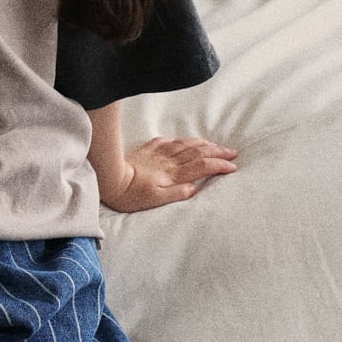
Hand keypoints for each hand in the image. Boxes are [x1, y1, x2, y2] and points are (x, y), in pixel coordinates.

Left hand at [102, 136, 236, 211]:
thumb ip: (176, 193)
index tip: (232, 166)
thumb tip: (194, 188)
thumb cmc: (130, 195)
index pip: (202, 166)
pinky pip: (167, 141)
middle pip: (198, 152)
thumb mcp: (155, 200)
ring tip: (214, 145)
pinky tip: (181, 140)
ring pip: (185, 144)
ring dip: (203, 143)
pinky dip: (179, 140)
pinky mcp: (146, 150)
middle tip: (232, 152)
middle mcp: (168, 161)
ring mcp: (158, 154)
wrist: (108, 179)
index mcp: (172, 174)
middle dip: (217, 151)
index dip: (219, 165)